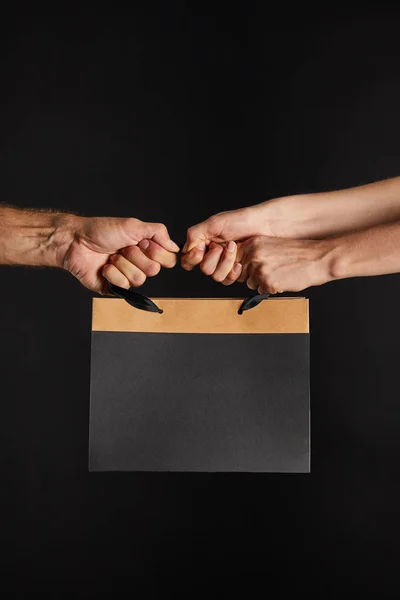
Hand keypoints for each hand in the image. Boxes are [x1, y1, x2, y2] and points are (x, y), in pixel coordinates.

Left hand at [62, 216, 178, 293]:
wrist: (76, 242)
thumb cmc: (101, 231)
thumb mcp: (133, 225)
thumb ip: (159, 232)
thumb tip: (175, 246)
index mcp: (146, 249)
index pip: (168, 259)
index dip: (157, 252)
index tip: (143, 242)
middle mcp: (139, 263)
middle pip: (154, 270)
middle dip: (136, 256)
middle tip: (123, 248)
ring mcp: (127, 276)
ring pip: (140, 279)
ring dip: (123, 264)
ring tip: (112, 256)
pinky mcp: (115, 287)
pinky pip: (124, 286)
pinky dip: (112, 273)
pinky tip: (104, 266)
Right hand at [181, 203, 275, 270]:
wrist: (265, 227)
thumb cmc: (242, 221)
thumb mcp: (214, 223)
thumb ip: (195, 234)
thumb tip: (184, 249)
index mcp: (204, 242)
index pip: (189, 259)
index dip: (194, 257)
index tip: (202, 248)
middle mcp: (213, 254)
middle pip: (203, 269)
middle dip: (214, 258)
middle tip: (223, 246)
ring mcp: (225, 264)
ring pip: (216, 276)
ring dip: (225, 263)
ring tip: (234, 249)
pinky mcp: (237, 271)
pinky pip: (229, 280)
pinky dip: (234, 272)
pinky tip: (240, 262)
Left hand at [188, 236, 334, 292]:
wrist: (317, 259)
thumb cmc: (297, 253)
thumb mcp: (271, 244)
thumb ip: (254, 252)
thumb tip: (239, 264)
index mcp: (253, 244)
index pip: (233, 260)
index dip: (241, 266)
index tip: (247, 267)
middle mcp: (254, 255)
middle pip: (241, 273)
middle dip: (252, 275)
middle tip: (270, 270)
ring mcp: (260, 269)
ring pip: (251, 283)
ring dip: (262, 282)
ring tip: (278, 273)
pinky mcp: (268, 282)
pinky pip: (261, 290)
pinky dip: (271, 288)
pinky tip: (282, 279)